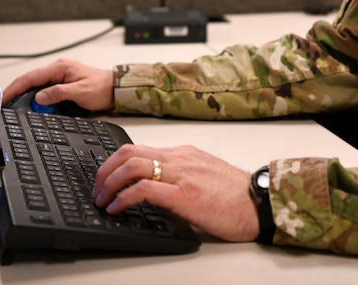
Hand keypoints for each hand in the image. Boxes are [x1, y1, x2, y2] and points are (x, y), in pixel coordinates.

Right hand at [2, 58, 114, 111]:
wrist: (114, 89)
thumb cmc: (102, 87)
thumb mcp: (80, 92)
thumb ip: (59, 93)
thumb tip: (39, 97)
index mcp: (59, 68)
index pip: (30, 77)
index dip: (14, 88)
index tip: (2, 99)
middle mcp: (56, 70)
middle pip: (28, 81)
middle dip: (13, 93)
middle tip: (0, 105)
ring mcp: (57, 77)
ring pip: (33, 87)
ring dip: (22, 97)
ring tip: (9, 107)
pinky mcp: (60, 85)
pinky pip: (42, 91)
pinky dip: (33, 99)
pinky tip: (27, 107)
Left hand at [92, 143, 259, 242]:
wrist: (261, 203)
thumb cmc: (238, 196)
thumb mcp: (205, 177)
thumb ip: (181, 176)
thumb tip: (156, 188)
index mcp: (184, 153)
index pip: (139, 148)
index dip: (114, 163)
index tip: (104, 179)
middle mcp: (180, 158)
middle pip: (128, 152)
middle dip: (104, 171)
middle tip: (97, 190)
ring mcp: (181, 174)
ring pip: (131, 165)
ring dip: (108, 184)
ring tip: (102, 200)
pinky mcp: (183, 195)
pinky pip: (142, 189)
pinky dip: (122, 198)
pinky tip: (117, 209)